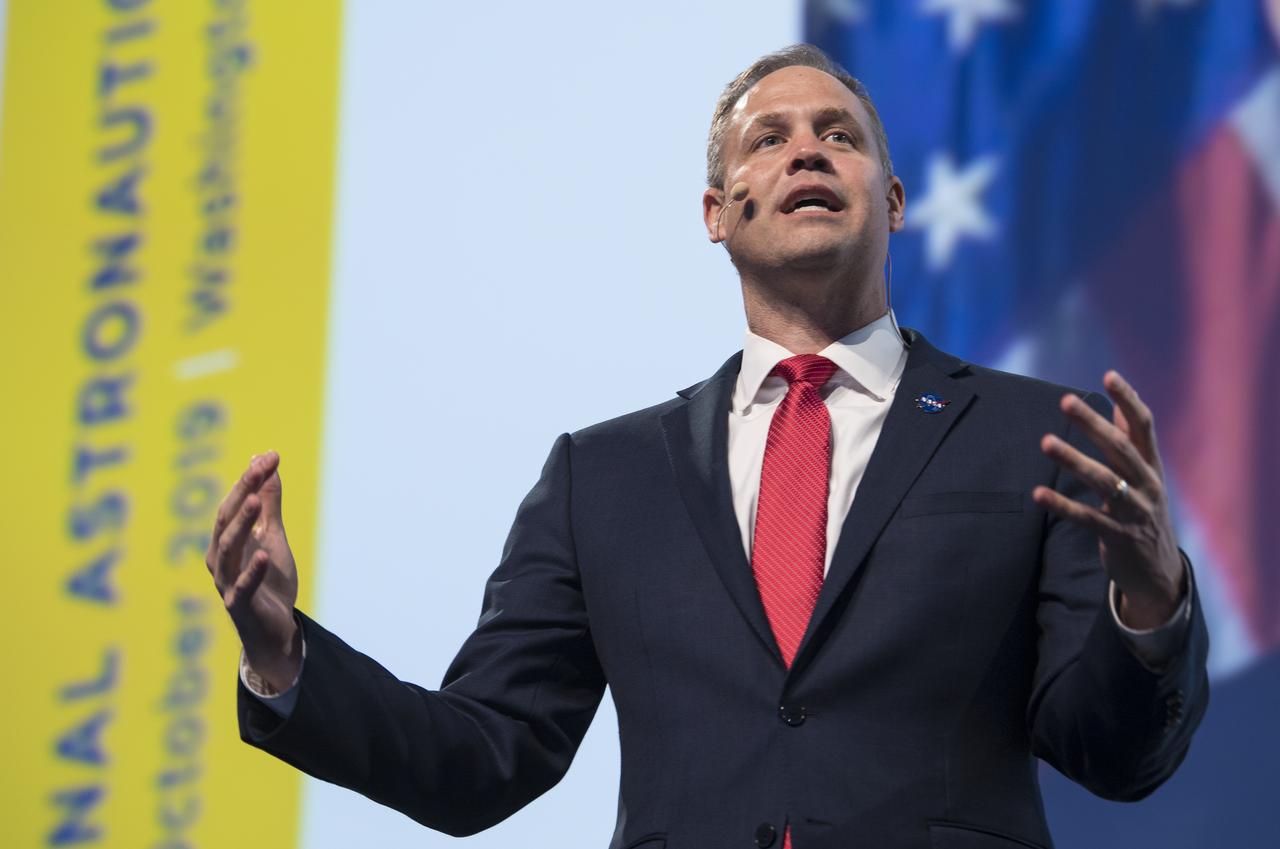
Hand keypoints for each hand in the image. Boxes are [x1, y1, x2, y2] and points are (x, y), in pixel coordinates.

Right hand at [206, 451, 301, 689]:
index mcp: (225, 541)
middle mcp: (220, 559)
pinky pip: (243, 587)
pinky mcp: (240, 606)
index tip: (269, 455)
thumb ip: (269, 505)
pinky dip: (252, 570)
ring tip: (257, 502)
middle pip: (226, 521)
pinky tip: (264, 553)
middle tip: (260, 468)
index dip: (249, 479)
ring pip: (229, 550)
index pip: (234, 504)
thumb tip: (266, 464)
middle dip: (243, 492)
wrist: (275, 630)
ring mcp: (227, 583)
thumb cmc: (269, 582)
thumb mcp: (273, 537)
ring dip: (242, 524)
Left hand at [1032, 371, 1185, 629]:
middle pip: (1120, 448)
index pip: (1144, 426)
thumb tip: (1120, 406)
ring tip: (1045, 442)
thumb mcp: (1145, 477)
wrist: (1159, 574)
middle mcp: (1148, 485)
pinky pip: (1088, 519)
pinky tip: (1037, 494)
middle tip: (1065, 400)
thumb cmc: (1144, 514)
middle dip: (1094, 423)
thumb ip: (1132, 443)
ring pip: (1104, 481)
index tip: (1109, 374)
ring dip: (1073, 460)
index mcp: (1152, 467)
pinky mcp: (1119, 538)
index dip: (1128, 400)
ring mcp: (1135, 512)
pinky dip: (1062, 506)